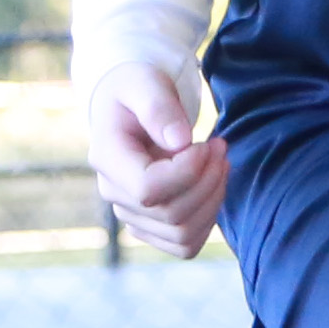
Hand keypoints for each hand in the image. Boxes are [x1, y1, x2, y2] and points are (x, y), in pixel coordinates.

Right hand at [88, 62, 228, 257]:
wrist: (130, 105)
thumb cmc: (138, 89)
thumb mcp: (146, 83)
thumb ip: (159, 107)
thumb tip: (180, 142)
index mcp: (107, 157)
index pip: (149, 189)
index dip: (188, 172)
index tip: (206, 144)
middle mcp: (113, 192)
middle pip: (172, 215)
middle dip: (209, 181)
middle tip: (221, 147)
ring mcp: (130, 212)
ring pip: (182, 235)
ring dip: (214, 200)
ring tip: (220, 162)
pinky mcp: (150, 224)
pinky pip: (185, 244)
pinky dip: (209, 220)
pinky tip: (213, 186)